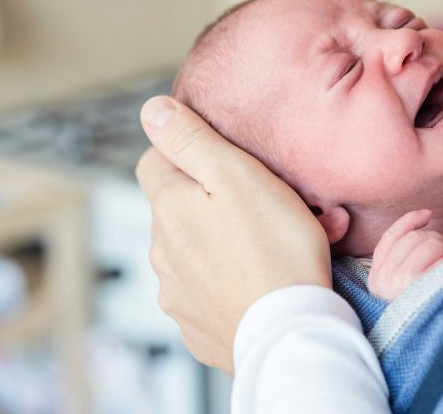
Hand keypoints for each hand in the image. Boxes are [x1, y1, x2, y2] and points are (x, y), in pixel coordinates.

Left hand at [135, 96, 331, 373]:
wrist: (290, 331)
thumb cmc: (275, 248)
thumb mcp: (238, 175)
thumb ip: (192, 139)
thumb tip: (152, 111)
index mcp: (168, 208)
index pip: (154, 160)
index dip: (186, 152)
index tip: (225, 161)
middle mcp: (160, 252)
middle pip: (175, 208)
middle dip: (209, 201)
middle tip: (263, 204)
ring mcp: (175, 294)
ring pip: (191, 251)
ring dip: (218, 242)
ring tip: (269, 245)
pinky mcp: (195, 327)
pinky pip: (205, 293)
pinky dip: (225, 283)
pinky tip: (259, 282)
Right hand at [367, 209, 442, 300]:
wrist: (434, 340)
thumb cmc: (424, 305)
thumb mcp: (401, 283)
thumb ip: (402, 255)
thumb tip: (424, 214)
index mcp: (376, 278)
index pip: (390, 237)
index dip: (408, 220)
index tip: (427, 213)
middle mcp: (385, 280)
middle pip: (413, 238)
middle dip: (435, 238)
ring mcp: (403, 283)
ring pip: (429, 245)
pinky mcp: (424, 287)